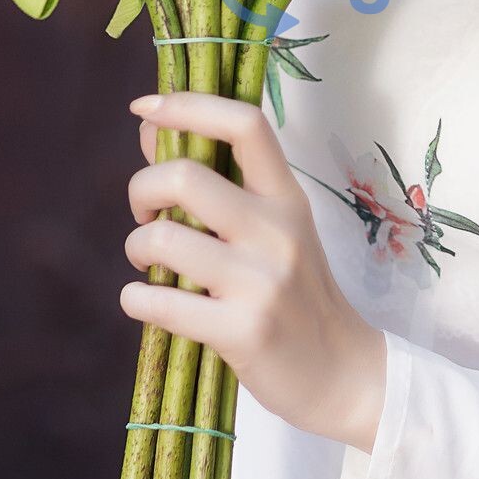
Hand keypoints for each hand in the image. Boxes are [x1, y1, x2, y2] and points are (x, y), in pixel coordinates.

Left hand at [121, 91, 387, 450]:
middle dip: (142, 189)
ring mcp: (262, 282)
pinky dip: (136, 300)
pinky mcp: (243, 331)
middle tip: (145, 217)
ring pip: (161, 240)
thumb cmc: (296, 295)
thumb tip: (152, 128)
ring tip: (150, 267)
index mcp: (287, 198)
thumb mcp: (272, 230)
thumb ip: (217, 182)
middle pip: (184, 177)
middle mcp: (278, 231)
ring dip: (136, 249)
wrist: (343, 374)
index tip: (145, 106)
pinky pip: (158, 302)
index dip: (187, 104)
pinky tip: (147, 303)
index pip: (244, 124)